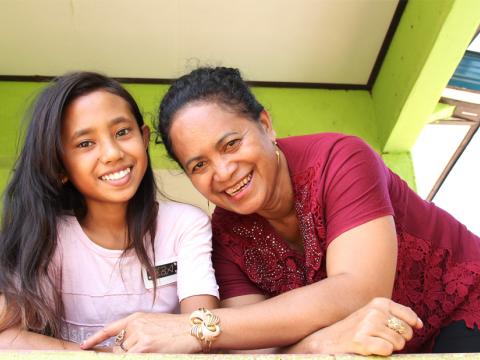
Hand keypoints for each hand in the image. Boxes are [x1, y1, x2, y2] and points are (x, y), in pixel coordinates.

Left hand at [80, 312, 200, 352]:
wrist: (193, 328)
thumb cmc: (177, 329)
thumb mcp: (154, 324)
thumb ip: (138, 333)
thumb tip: (124, 348)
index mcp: (137, 317)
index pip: (111, 328)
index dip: (95, 338)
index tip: (84, 346)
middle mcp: (135, 325)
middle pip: (118, 347)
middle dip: (125, 354)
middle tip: (145, 348)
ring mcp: (139, 336)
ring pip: (125, 354)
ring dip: (134, 355)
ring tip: (154, 348)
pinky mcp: (145, 347)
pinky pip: (131, 357)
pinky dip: (136, 357)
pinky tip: (150, 352)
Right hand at [294, 298, 421, 355]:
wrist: (326, 340)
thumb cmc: (354, 330)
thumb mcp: (374, 315)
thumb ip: (396, 315)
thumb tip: (419, 323)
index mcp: (379, 302)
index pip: (409, 316)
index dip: (409, 328)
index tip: (400, 332)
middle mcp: (375, 311)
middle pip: (406, 332)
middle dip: (399, 340)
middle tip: (381, 339)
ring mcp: (368, 325)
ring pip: (398, 343)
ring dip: (389, 348)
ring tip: (373, 343)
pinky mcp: (362, 340)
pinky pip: (387, 350)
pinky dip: (381, 353)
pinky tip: (369, 349)